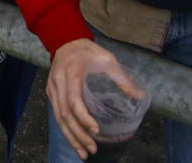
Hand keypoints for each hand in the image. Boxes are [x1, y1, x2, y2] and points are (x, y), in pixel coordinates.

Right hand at [46, 39, 141, 159]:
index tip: (96, 130)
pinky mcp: (51, 93)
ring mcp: (52, 88)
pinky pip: (56, 115)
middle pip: (64, 114)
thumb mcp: (108, 60)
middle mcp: (59, 82)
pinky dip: (66, 130)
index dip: (83, 117)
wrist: (66, 41)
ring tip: (83, 152)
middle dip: (78, 134)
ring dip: (71, 137)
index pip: (74, 100)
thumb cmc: (88, 51)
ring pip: (58, 118)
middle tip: (93, 148)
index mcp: (72, 72)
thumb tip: (140, 97)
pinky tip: (75, 141)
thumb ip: (122, 78)